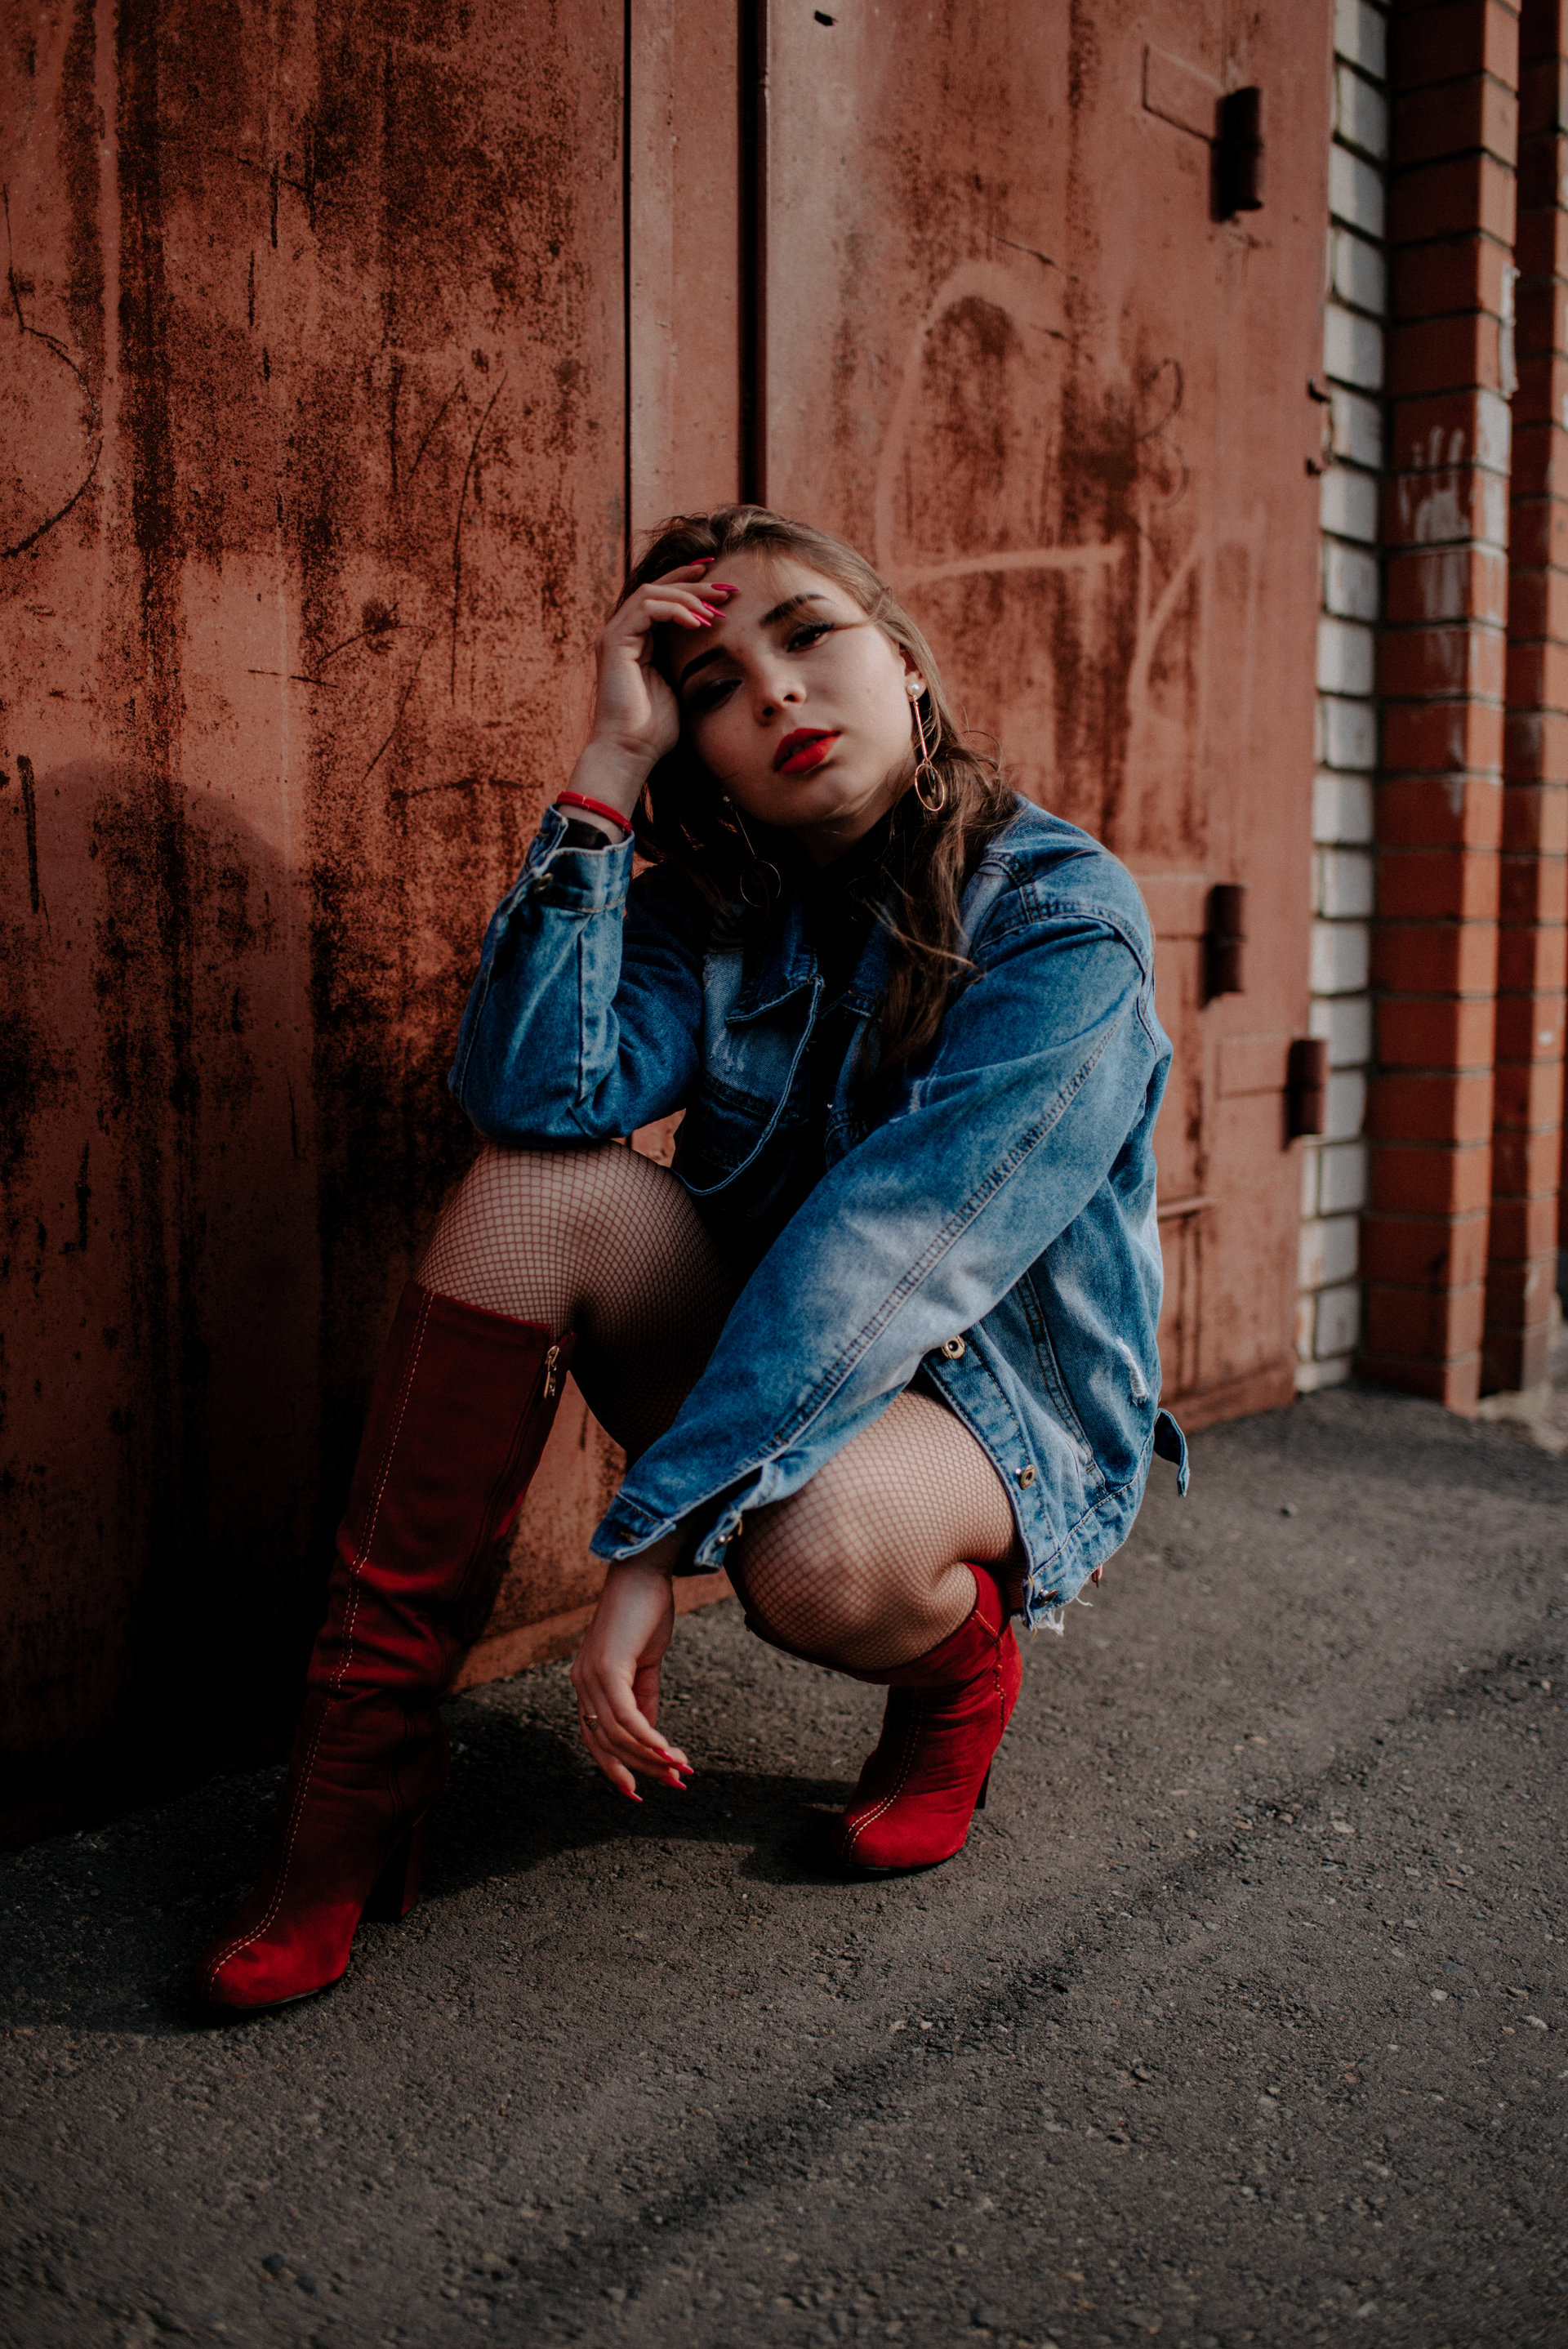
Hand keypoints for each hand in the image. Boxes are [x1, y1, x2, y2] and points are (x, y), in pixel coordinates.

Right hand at [570, 562, 736, 815]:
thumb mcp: (681, 685)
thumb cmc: (655, 730)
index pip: (663, 599)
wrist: (631, 752)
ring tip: (718, 608)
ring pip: (651, 593)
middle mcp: (622, 633)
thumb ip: (688, 659)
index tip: (726, 589)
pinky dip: (675, 611)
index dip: (692, 587)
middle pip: (657, 588)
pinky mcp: (614, 642)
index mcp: (638, 641)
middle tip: (729, 589)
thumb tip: (716, 644)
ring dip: (689, 596)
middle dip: (695, 584)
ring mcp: (615, 636)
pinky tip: (699, 623)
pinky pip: (647, 609)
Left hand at [570, 1559, 692, 1798]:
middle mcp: (581, 1684)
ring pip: (618, 1735)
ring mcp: (590, 1677)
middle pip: (606, 1744)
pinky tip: (670, 1751)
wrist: (643, 1573)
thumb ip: (644, 1700)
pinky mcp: (607, 1669)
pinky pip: (627, 1717)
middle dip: (641, 1769)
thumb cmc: (644, 1613)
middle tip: (674, 1782)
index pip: (596, 1739)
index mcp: (587, 1684)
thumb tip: (651, 1737)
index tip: (640, 1790)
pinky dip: (650, 1738)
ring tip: (681, 1768)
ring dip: (652, 1757)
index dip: (615, 1768)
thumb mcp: (645, 1665)